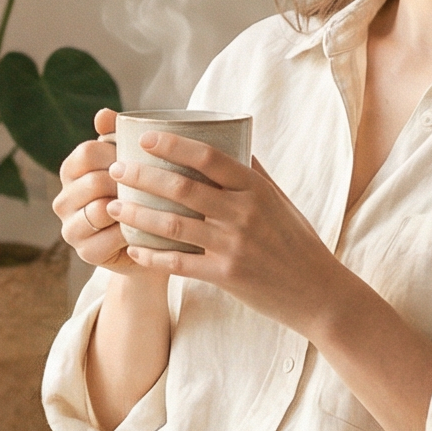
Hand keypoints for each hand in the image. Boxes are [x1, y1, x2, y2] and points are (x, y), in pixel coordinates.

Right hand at [52, 108, 143, 276]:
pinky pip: (109, 237)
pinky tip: (147, 228)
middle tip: (153, 185)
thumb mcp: (131, 163)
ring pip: (98, 210)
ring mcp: (71, 228)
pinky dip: (131, 232)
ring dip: (128, 207)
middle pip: (94, 181)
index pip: (87, 152)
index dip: (117, 153)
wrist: (150, 243)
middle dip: (126, 183)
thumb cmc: (140, 194)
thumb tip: (102, 114)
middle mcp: (63, 200)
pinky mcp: (85, 253)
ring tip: (151, 206)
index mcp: (71, 172)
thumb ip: (117, 136)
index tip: (141, 158)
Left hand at [109, 130, 350, 334]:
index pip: (209, 157)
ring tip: (113, 206)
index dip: (174, 144)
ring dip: (137, 214)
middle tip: (116, 169)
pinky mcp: (226, 275)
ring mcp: (233, 245)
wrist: (318, 293)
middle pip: (182, 187)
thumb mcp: (280, 201)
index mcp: (256, 189)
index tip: (145, 137)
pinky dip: (152, 257)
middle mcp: (243, 213)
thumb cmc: (298, 242)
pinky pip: (179, 263)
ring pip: (173, 225)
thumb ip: (253, 173)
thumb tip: (233, 140)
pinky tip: (133, 251)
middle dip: (142, 176)